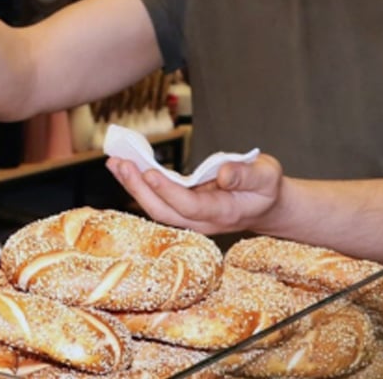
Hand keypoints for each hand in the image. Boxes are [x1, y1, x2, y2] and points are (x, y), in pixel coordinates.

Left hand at [106, 153, 283, 234]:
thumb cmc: (266, 188)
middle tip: (120, 163)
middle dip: (139, 189)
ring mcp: (190, 216)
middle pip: (163, 211)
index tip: (149, 173)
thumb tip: (223, 173)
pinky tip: (125, 166)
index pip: (189, 206)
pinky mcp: (183, 207)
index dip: (168, 191)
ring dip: (133, 186)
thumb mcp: (267, 176)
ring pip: (156, 207)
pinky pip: (157, 199)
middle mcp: (201, 220)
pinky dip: (139, 183)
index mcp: (222, 212)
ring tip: (115, 162)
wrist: (267, 206)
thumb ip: (247, 175)